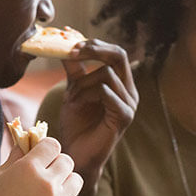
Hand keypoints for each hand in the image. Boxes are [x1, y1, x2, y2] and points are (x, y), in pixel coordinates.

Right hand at [0, 137, 81, 195]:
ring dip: (65, 181)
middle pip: (67, 161)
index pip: (52, 145)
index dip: (46, 148)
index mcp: (28, 168)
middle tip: (45, 172)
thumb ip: (13, 160)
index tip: (40, 154)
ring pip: (76, 180)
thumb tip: (24, 145)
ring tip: (50, 189)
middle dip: (56, 163)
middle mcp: (47, 183)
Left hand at [55, 39, 137, 176]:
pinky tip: (75, 104)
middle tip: (72, 52)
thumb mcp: (74, 90)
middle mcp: (130, 92)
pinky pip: (107, 93)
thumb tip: (65, 44)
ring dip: (82, 83)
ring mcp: (130, 105)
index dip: (94, 44)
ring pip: (107, 75)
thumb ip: (74, 69)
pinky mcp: (124, 117)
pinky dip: (87, 94)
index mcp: (121, 84)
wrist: (76, 155)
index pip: (115, 53)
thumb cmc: (77, 125)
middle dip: (94, 50)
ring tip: (69, 98)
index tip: (70, 40)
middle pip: (119, 56)